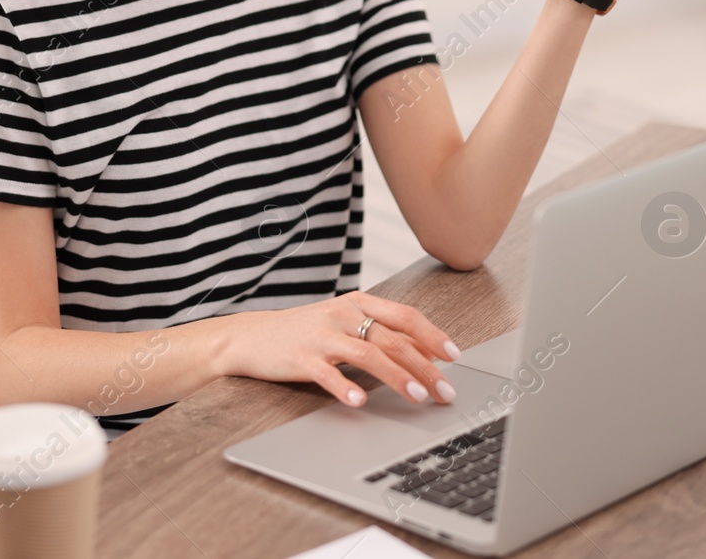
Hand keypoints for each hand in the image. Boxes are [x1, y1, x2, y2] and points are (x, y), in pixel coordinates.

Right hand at [213, 290, 461, 407]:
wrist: (250, 337)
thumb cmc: (304, 332)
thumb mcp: (343, 323)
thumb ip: (378, 333)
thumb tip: (424, 354)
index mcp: (358, 303)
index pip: (405, 316)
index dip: (433, 335)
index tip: (455, 357)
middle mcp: (343, 314)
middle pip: (394, 339)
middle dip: (426, 366)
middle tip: (445, 390)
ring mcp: (322, 335)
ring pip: (369, 354)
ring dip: (398, 377)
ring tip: (418, 397)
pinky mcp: (301, 357)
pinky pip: (328, 374)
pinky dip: (346, 388)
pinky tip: (360, 402)